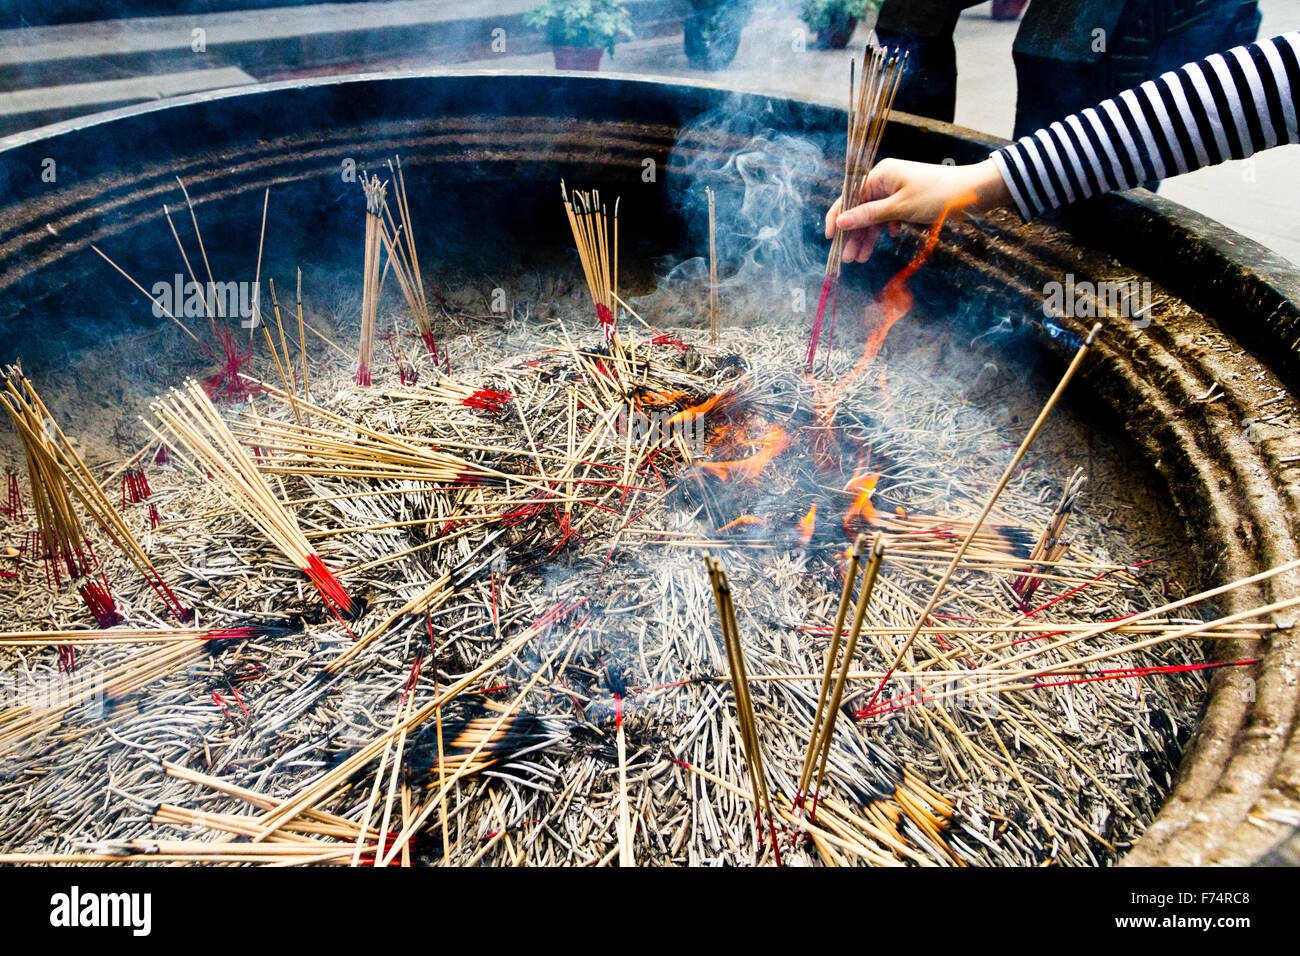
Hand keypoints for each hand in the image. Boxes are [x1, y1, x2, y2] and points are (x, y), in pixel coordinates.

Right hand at [824, 158, 1011, 262]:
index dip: (837, 217)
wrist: (973, 192)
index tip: (830, 239)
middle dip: (854, 234)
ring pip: (874, 216)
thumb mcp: (900, 207)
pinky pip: (888, 216)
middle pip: (860, 209)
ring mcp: (896, 191)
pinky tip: (890, 239)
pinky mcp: (906, 201)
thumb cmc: (937, 195)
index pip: (849, 196)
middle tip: (848, 259)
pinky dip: (886, 229)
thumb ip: (869, 215)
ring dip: (868, 236)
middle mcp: (885, 181)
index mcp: (880, 175)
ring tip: (862, 259)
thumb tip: (840, 222)